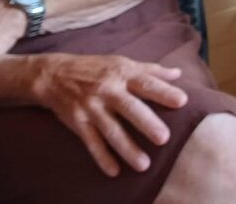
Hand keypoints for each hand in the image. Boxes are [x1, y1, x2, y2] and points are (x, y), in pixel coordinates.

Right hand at [31, 54, 188, 176]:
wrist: (53, 75)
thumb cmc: (94, 68)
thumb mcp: (122, 63)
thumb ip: (150, 70)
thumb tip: (178, 74)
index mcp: (122, 74)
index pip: (146, 83)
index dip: (163, 92)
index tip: (182, 101)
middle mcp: (108, 90)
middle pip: (129, 108)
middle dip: (146, 123)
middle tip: (164, 138)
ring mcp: (92, 107)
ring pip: (111, 130)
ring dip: (127, 148)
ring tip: (144, 165)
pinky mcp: (78, 122)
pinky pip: (91, 142)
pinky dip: (102, 157)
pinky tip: (114, 171)